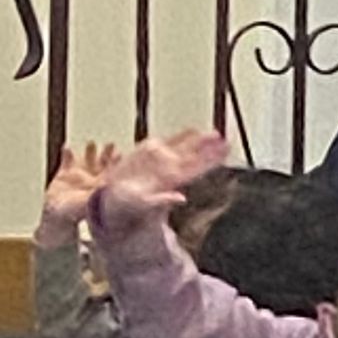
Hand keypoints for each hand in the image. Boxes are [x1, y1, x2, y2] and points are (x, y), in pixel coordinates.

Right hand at [36, 142, 118, 244]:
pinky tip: (67, 148)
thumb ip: (98, 195)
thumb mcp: (89, 204)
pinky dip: (67, 153)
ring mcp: (78, 177)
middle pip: (102, 163)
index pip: (112, 172)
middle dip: (107, 153)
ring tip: (91, 143)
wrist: (56, 220)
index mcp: (101, 188)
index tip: (120, 154)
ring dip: (90, 150)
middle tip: (110, 145)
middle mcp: (92, 180)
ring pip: (87, 159)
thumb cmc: (74, 215)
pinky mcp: (64, 175)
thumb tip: (109, 187)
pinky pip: (66, 160)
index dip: (116, 163)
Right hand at [99, 128, 229, 224]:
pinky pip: (167, 142)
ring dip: (199, 141)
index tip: (225, 151)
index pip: (196, 168)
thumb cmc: (127, 206)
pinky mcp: (147, 153)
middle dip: (210, 148)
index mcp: (170, 181)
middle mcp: (168, 169)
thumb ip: (162, 201)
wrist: (112, 201)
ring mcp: (159, 161)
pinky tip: (191, 131)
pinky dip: (180, 136)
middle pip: (194, 157)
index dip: (211, 160)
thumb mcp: (143, 205)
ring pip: (184, 148)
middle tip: (226, 139)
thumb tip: (181, 199)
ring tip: (215, 133)